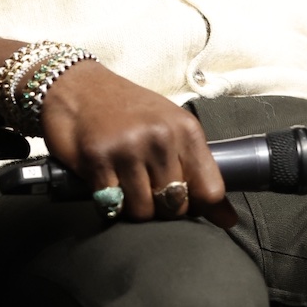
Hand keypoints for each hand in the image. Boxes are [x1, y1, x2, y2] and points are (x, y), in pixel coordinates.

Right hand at [39, 60, 235, 228]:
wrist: (78, 86)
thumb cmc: (128, 110)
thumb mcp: (170, 128)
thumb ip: (198, 170)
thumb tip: (227, 219)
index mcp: (186, 130)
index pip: (209, 190)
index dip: (202, 208)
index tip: (190, 206)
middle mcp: (160, 139)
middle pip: (175, 207)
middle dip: (163, 209)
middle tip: (149, 190)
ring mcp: (127, 149)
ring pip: (143, 211)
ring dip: (135, 208)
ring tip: (127, 187)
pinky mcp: (96, 160)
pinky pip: (113, 206)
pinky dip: (111, 204)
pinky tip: (108, 185)